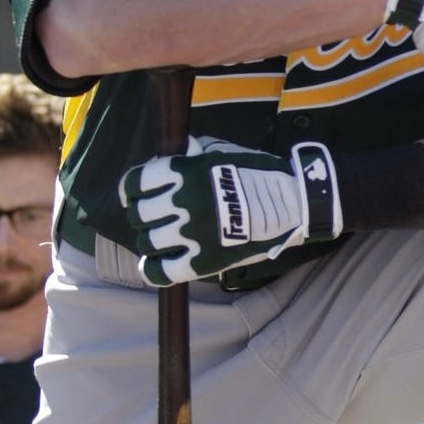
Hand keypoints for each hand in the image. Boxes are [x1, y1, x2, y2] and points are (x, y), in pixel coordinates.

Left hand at [119, 137, 341, 285]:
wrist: (291, 202)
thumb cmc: (259, 172)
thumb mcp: (224, 152)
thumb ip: (192, 155)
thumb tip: (170, 157)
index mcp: (185, 172)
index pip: (136, 182)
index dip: (132, 189)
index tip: (136, 194)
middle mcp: (181, 202)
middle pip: (139, 214)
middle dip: (145, 214)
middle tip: (156, 216)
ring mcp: (189, 233)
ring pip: (147, 241)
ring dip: (153, 239)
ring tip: (164, 238)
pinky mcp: (200, 261)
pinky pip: (160, 271)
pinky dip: (154, 268)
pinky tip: (160, 262)